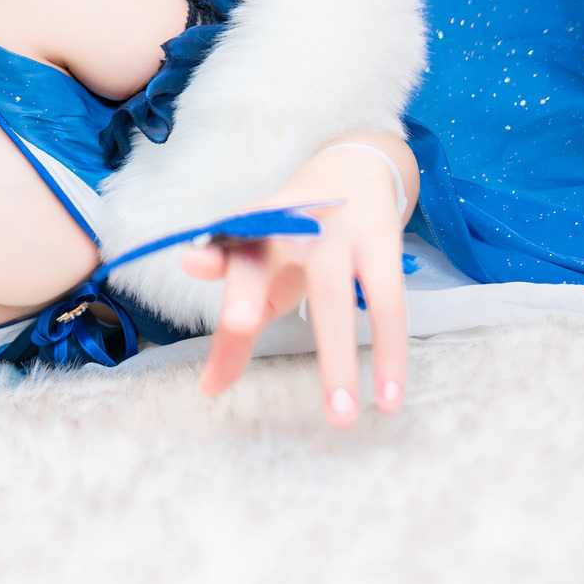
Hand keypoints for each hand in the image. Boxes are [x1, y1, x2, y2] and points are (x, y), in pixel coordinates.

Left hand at [182, 137, 411, 425]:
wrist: (356, 167)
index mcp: (252, 233)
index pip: (226, 243)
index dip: (211, 254)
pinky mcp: (381, 244)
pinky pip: (388, 303)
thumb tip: (208, 391)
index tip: (194, 262)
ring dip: (338, 359)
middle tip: (239, 324)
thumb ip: (238, 329)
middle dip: (251, 295)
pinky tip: (389, 396)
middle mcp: (288, 227)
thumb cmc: (298, 239)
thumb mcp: (264, 271)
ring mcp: (337, 233)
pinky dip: (390, 351)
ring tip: (342, 416)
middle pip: (269, 263)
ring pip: (333, 295)